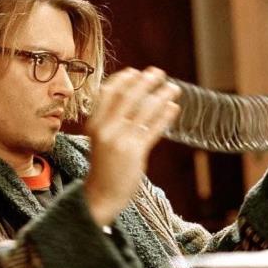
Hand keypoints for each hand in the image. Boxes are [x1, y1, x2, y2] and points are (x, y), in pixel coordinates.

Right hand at [84, 67, 180, 225]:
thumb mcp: (101, 140)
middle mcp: (105, 130)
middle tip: (159, 73)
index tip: (135, 72)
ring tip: (173, 88)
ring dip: (160, 96)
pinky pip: (153, 128)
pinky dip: (165, 115)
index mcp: (94, 124)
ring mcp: (120, 141)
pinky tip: (173, 108)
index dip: (123, 80)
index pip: (107, 93)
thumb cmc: (105, 166)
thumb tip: (134, 98)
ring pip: (144, 110)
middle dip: (145, 82)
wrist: (102, 194)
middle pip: (127, 97)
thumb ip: (112, 121)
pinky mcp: (135, 152)